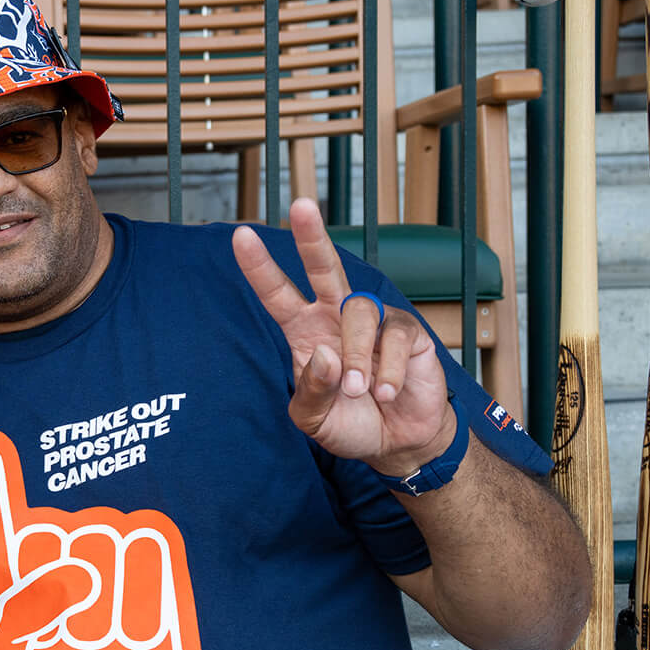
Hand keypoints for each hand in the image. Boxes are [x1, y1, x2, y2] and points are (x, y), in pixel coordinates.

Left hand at [232, 198, 456, 476]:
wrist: (395, 443)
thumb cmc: (348, 424)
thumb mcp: (313, 419)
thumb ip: (310, 391)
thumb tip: (324, 355)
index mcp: (304, 332)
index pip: (277, 294)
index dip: (260, 268)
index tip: (241, 236)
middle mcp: (335, 318)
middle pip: (324, 267)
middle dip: (312, 237)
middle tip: (301, 206)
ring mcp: (374, 322)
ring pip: (359, 312)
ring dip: (358, 357)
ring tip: (361, 392)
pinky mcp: (408, 333)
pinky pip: (395, 338)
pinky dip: (388, 372)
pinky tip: (386, 393)